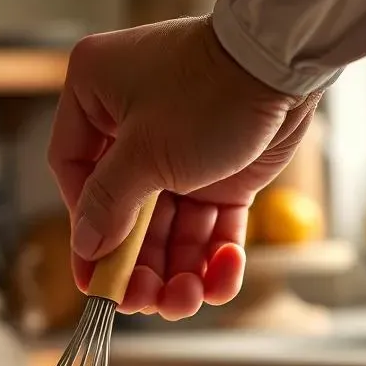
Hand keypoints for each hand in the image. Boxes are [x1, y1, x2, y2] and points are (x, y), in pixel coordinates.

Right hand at [48, 15, 321, 320]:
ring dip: (178, 270)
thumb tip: (86, 247)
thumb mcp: (145, 152)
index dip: (86, 232)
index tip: (97, 276)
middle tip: (146, 301)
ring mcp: (180, 154)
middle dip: (140, 265)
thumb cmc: (209, 90)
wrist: (288, 64)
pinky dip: (215, 255)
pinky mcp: (223, 174)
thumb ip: (110, 204)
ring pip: (171, 229)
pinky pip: (210, 225)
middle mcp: (132, 127)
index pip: (77, 177)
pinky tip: (221, 275)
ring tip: (187, 299)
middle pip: (127, 216)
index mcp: (95, 98)